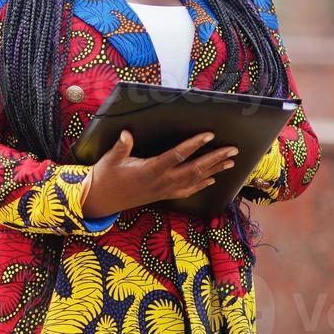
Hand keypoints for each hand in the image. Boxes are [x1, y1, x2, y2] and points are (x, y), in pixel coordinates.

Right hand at [81, 130, 238, 218]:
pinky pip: (187, 190)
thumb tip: (126, 133)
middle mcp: (161, 181)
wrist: (101, 201)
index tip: (209, 135)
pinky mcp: (163, 195)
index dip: (194, 145)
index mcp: (150, 170)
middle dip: (215, 158)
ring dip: (214, 170)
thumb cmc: (105, 178)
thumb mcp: (109, 160)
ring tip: (230, 162)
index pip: (177, 155)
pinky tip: (212, 180)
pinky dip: (201, 185)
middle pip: (194, 169)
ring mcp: (164, 190)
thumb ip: (121, 146)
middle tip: (232, 150)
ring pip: (195, 180)